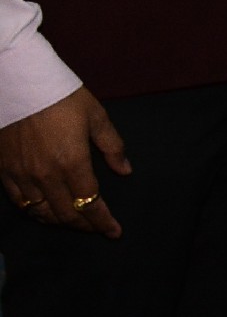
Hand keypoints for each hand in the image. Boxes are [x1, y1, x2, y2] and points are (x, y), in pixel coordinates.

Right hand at [0, 87, 129, 238]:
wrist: (20, 84)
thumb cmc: (63, 97)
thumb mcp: (96, 117)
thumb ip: (112, 146)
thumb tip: (125, 170)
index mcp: (72, 162)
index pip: (90, 204)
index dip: (103, 222)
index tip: (114, 232)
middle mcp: (45, 175)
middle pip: (66, 214)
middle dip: (85, 226)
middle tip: (97, 228)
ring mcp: (22, 175)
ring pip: (41, 212)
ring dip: (60, 222)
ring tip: (75, 222)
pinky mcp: (4, 170)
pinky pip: (19, 202)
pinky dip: (34, 212)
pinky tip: (44, 212)